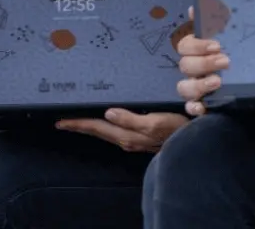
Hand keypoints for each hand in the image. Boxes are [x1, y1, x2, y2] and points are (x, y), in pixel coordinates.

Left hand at [57, 109, 188, 152]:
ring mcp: (134, 140)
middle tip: (64, 121)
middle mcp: (126, 139)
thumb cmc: (176, 131)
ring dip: (92, 127)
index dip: (78, 124)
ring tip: (81, 121)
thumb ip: (130, 119)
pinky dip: (106, 126)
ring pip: (106, 132)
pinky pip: (117, 131)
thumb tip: (108, 112)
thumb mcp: (154, 123)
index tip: (61, 122)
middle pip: (98, 131)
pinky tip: (108, 120)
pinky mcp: (141, 137)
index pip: (96, 128)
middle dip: (81, 126)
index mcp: (126, 135)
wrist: (193, 143)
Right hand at [176, 8, 227, 116]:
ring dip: (198, 84)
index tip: (217, 45)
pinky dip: (194, 108)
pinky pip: (189, 108)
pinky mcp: (201, 104)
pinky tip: (203, 107)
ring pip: (183, 87)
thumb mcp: (230, 32)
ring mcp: (195, 87)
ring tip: (218, 81)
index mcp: (197, 50)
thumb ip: (213, 18)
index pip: (184, 45)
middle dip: (204, 63)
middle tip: (225, 61)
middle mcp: (193, 68)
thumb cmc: (238, 50)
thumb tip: (194, 7)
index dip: (197, 45)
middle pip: (185, 65)